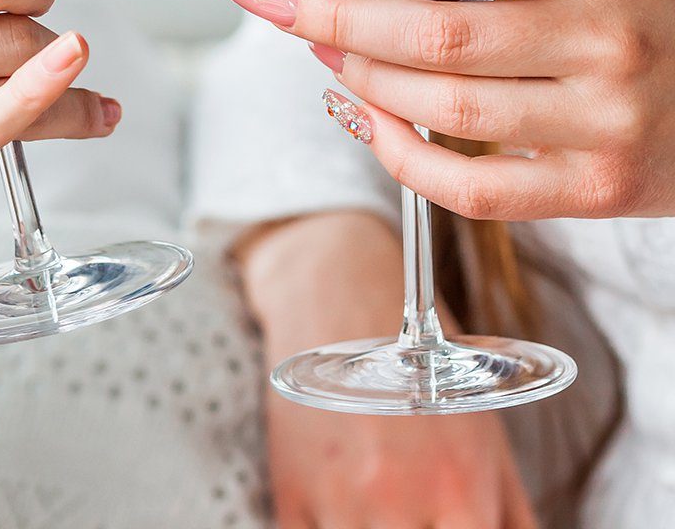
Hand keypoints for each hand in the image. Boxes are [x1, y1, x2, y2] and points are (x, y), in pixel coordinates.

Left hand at [225, 0, 674, 219]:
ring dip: (360, 76)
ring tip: (322, 48)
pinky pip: (471, 187)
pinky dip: (398, 154)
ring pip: (445, 106)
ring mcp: (608, 122)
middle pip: (444, 32)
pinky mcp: (594, 190)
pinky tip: (364, 117)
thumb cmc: (644, 10)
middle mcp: (613, 40)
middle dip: (333, 14)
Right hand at [240, 214, 536, 528]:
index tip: (452, 528)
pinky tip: (341, 502)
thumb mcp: (488, 438)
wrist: (338, 296)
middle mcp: (399, 504)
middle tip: (413, 513)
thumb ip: (514, 516)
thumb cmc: (423, 366)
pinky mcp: (287, 495)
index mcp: (462, 495)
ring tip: (377, 505)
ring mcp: (338, 502)